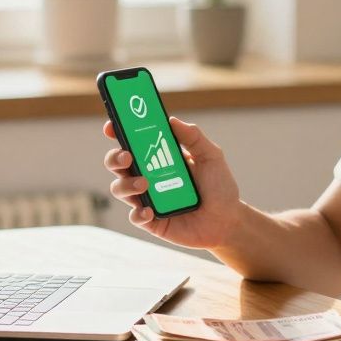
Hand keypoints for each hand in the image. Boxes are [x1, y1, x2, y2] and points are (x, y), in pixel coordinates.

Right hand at [102, 116, 242, 248]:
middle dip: (115, 157)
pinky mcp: (151, 221)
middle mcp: (147, 175)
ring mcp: (147, 198)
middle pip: (118, 163)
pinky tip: (150, 211)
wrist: (228, 221)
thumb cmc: (218, 186)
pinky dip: (139, 213)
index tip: (112, 125)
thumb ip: (194, 137)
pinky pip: (135, 216)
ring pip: (120, 188)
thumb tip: (172, 120)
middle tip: (127, 156)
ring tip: (144, 184)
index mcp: (158, 156)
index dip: (118, 131)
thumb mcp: (211, 156)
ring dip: (127, 184)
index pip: (132, 141)